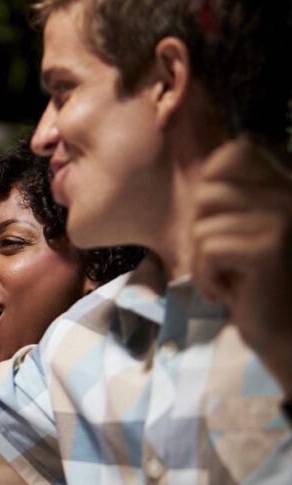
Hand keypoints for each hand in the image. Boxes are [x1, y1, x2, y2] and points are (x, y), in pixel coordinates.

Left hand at [191, 135, 291, 392]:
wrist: (288, 333)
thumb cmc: (259, 281)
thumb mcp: (247, 228)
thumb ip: (232, 195)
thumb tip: (206, 168)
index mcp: (289, 182)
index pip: (236, 150)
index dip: (213, 183)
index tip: (224, 222)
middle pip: (208, 190)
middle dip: (203, 228)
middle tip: (226, 257)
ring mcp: (283, 217)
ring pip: (203, 222)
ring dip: (204, 258)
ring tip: (230, 275)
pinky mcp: (267, 248)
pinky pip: (206, 248)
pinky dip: (206, 276)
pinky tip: (228, 291)